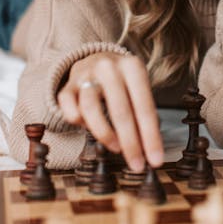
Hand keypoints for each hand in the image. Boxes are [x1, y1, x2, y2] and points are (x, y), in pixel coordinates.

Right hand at [57, 52, 163, 171]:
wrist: (94, 58)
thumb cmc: (122, 80)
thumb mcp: (138, 88)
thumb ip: (143, 114)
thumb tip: (150, 150)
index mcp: (132, 66)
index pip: (144, 106)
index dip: (150, 136)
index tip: (155, 160)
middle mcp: (108, 67)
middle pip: (120, 111)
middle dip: (130, 143)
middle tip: (136, 165)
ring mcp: (85, 75)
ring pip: (90, 110)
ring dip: (105, 134)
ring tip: (116, 147)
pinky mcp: (67, 86)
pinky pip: (69, 110)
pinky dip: (78, 122)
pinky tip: (87, 126)